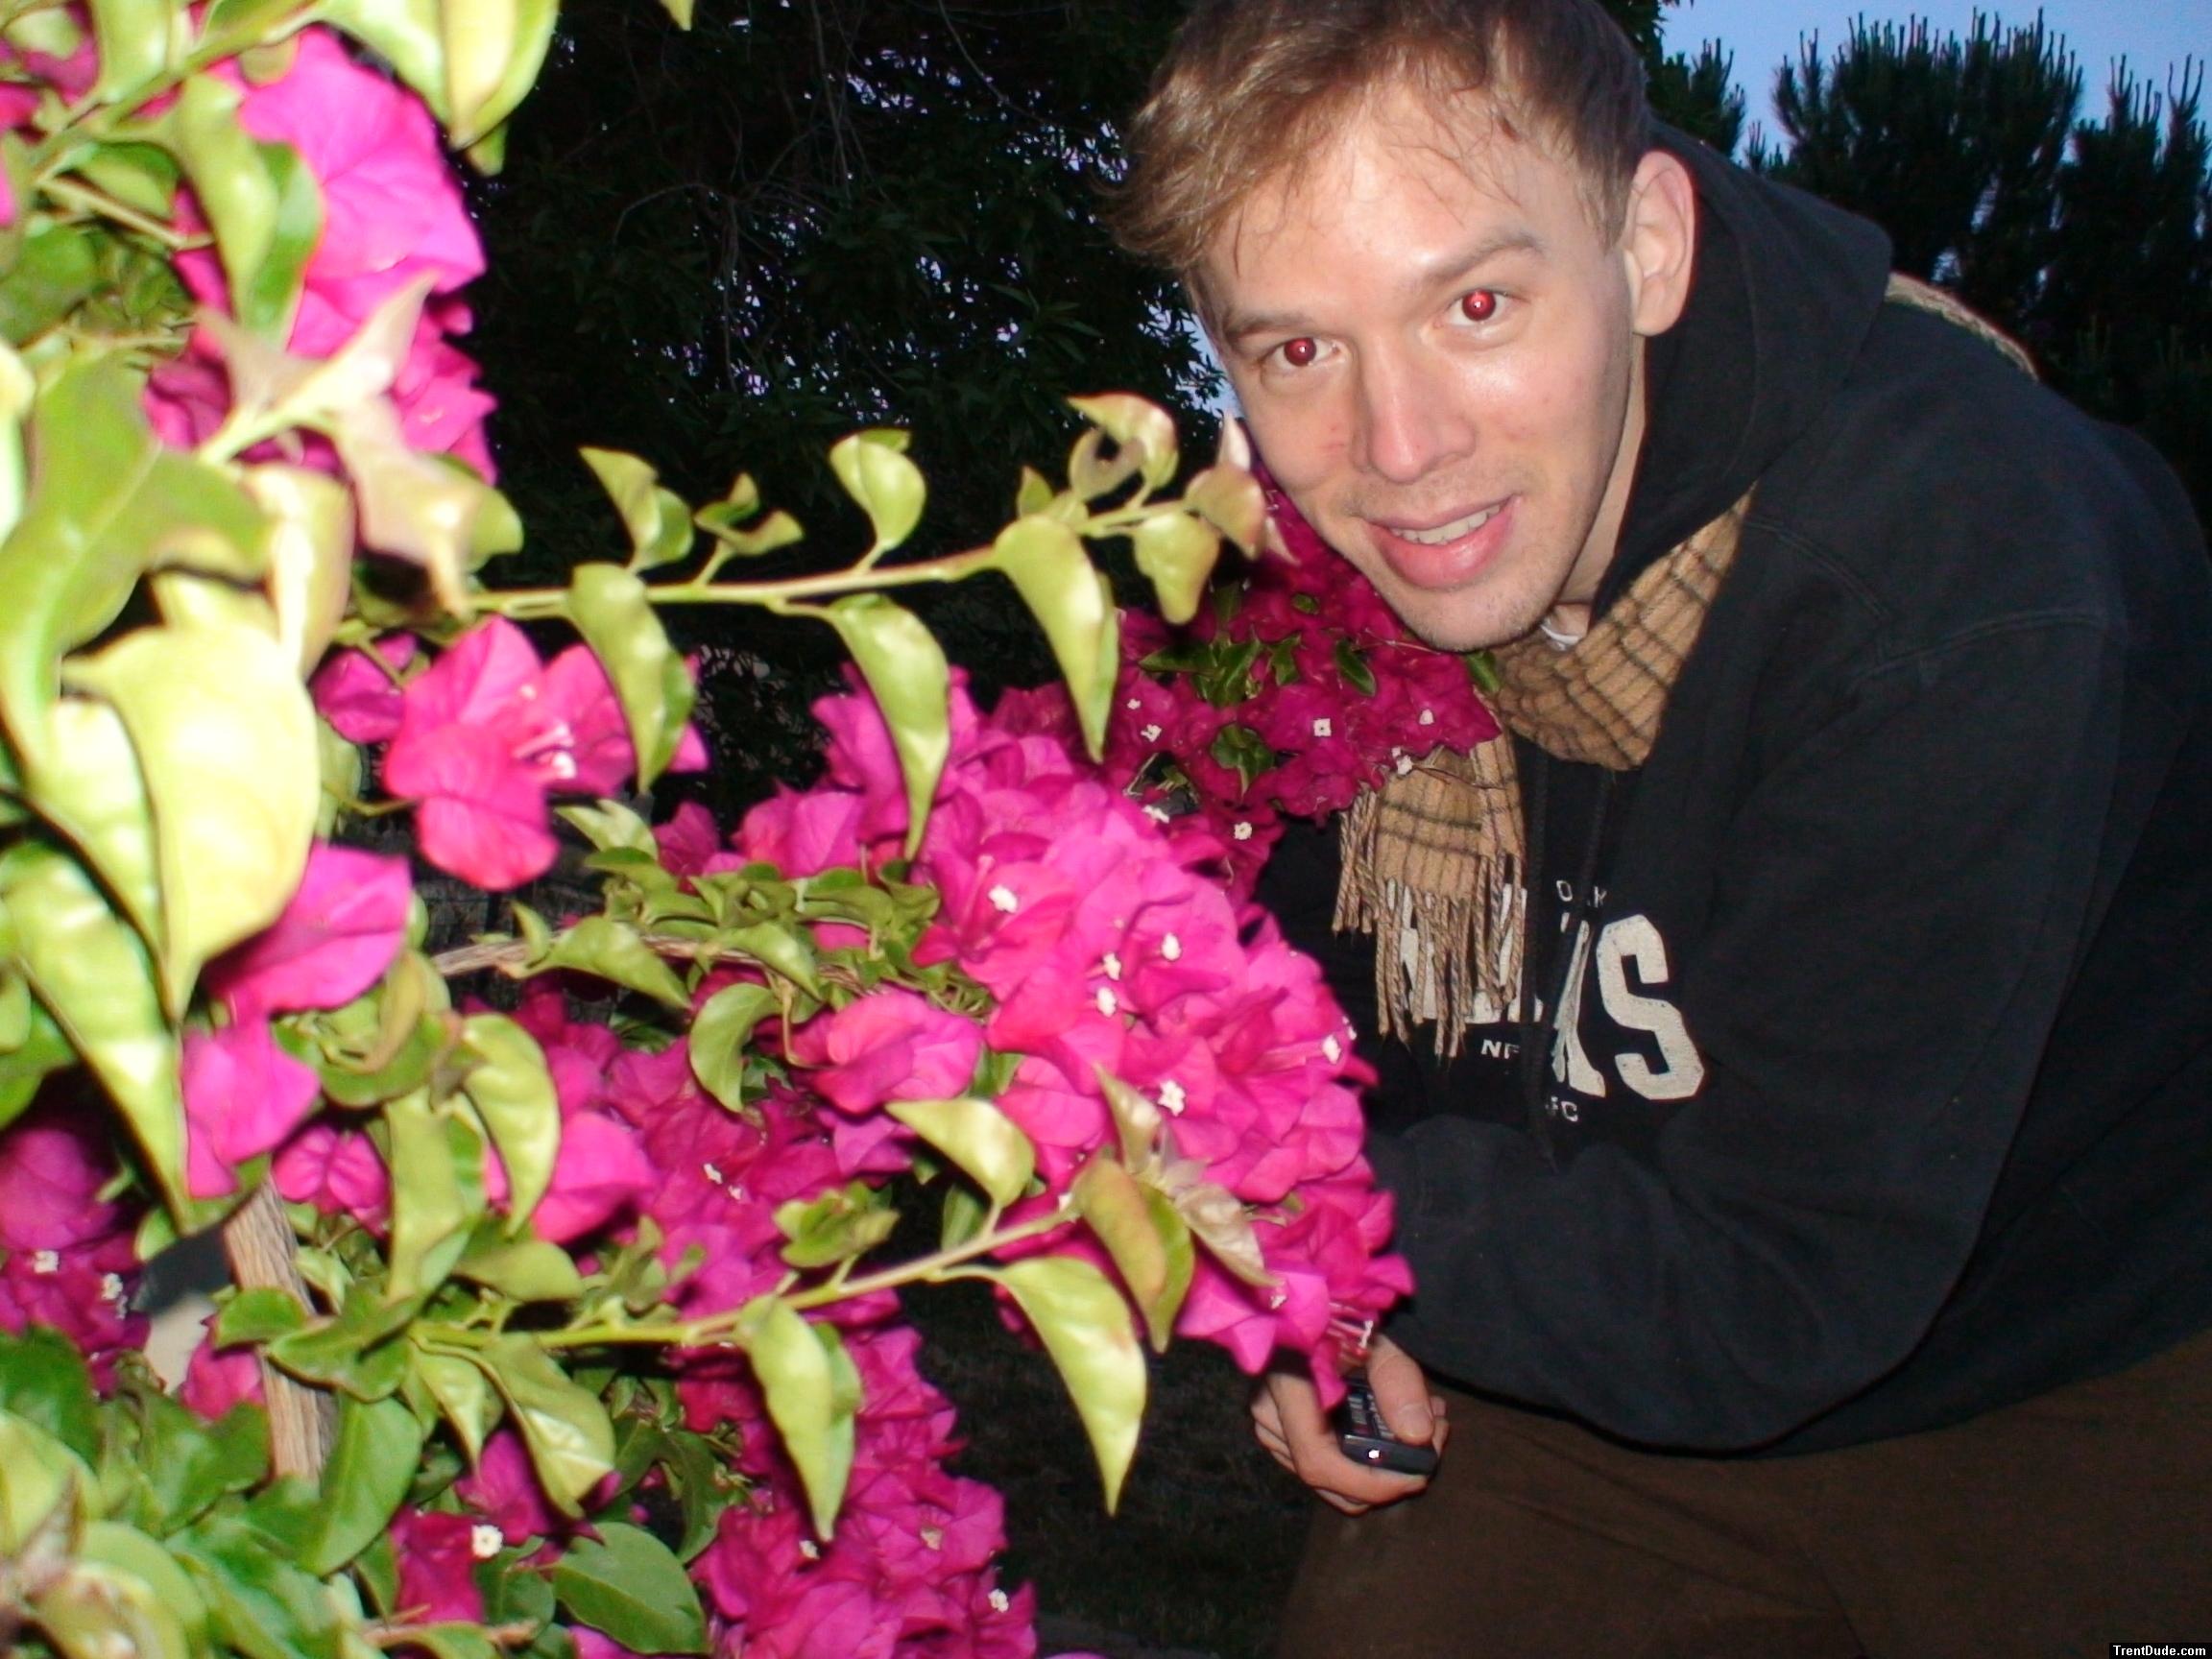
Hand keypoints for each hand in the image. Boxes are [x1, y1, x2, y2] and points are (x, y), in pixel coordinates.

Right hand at [1250, 1335, 1447, 1513]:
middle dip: (1388, 1479)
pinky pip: (1323, 1468)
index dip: (1368, 1483)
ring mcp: (1268, 1428)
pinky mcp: (1277, 1434)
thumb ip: (1399, 1383)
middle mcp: (1269, 1415)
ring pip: (1328, 1482)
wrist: (1303, 1305)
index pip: (1318, 1461)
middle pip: (1328, 1481)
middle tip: (1435, 1442)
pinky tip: (1392, 1433)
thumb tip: (1418, 1435)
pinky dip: (1362, 1465)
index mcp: (1287, 1386)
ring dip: (1379, 1472)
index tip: (1417, 1475)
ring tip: (1422, 1431)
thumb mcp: (1374, 1340)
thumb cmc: (1336, 1319)